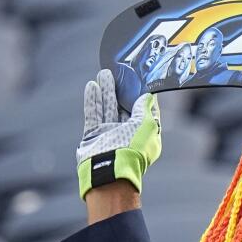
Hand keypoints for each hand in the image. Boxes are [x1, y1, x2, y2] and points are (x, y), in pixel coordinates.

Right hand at [76, 69, 160, 199]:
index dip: (144, 95)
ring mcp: (110, 134)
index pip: (146, 110)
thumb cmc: (133, 148)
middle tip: (120, 72)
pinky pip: (93, 114)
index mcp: (145, 133)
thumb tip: (148, 95)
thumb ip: (145, 108)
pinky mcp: (94, 135)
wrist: (108, 169)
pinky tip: (92, 86)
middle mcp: (128, 133)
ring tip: (105, 73)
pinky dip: (93, 100)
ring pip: (108, 107)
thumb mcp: (146, 125)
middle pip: (125, 106)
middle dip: (122, 89)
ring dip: (107, 90)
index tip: (142, 79)